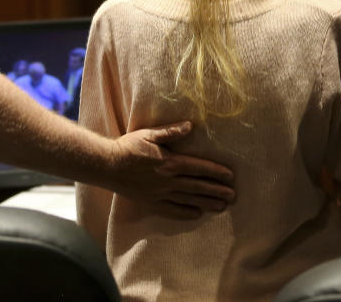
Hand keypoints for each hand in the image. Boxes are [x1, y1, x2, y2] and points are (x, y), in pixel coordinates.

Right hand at [106, 121, 234, 219]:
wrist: (108, 166)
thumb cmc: (128, 147)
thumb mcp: (149, 134)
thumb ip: (170, 132)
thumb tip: (190, 126)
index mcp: (169, 162)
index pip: (198, 168)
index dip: (216, 172)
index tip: (230, 176)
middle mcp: (168, 180)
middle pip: (198, 187)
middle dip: (217, 191)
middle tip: (233, 196)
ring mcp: (160, 194)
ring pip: (189, 200)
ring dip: (207, 203)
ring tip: (222, 207)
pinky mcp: (152, 203)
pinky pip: (172, 210)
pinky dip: (186, 213)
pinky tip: (197, 214)